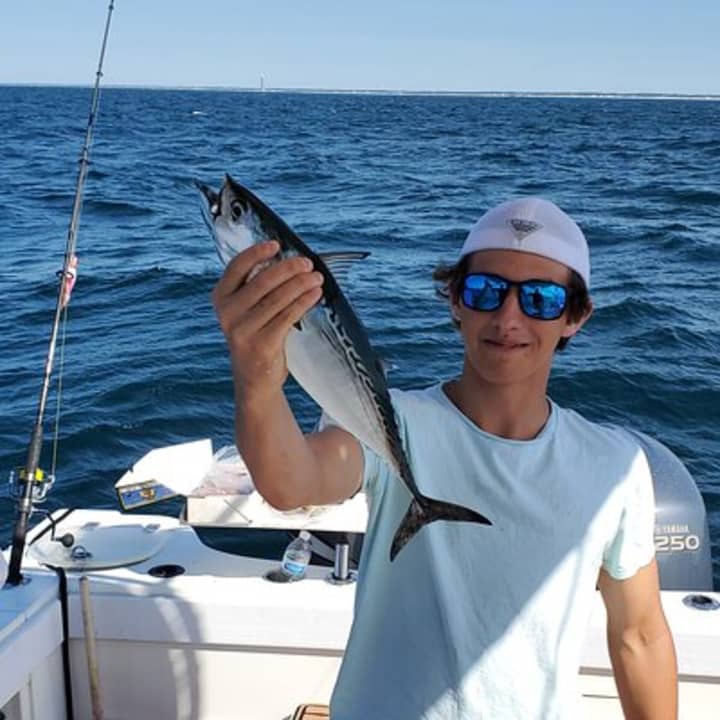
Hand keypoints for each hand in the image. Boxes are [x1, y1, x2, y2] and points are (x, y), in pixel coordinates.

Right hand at [211, 241, 323, 400]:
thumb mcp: (248, 310)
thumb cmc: (257, 334)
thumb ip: (258, 287)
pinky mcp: (261, 345)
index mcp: (221, 298)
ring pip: (278, 298)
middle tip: (308, 263)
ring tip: (317, 277)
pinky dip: (304, 301)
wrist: (254, 378)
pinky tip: (315, 294)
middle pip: (262, 281)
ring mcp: (242, 330)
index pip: (236, 267)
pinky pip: (288, 316)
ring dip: (301, 284)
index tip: (276, 245)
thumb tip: (290, 260)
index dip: (256, 253)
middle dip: (289, 269)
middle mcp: (227, 313)